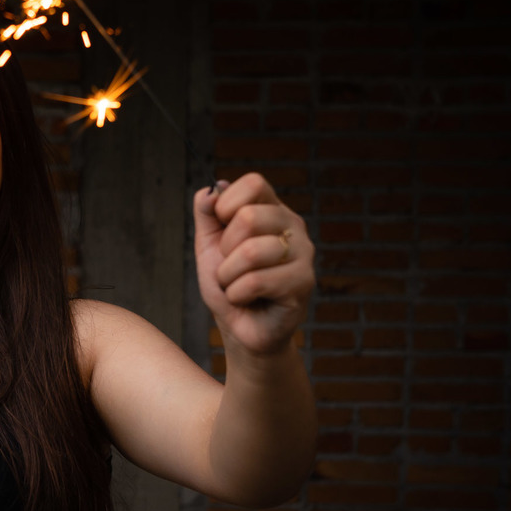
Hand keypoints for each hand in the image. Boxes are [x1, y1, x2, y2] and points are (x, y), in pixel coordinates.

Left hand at [193, 173, 314, 356]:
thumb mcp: (209, 244)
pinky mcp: (303, 283)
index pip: (254, 183)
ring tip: (236, 286)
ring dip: (228, 276)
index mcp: (272, 210)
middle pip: (249, 217)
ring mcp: (304, 254)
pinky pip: (256, 281)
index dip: (226, 205)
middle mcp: (293, 227)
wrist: (240, 327)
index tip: (221, 229)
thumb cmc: (227, 283)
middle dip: (224, 249)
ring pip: (251, 252)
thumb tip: (210, 189)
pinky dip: (237, 294)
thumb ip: (207, 214)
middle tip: (229, 266)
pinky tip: (246, 299)